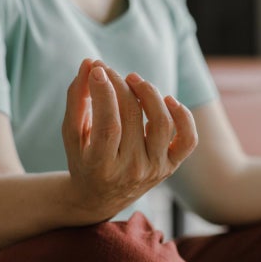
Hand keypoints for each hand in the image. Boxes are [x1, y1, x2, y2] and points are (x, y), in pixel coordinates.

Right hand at [61, 59, 197, 218]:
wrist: (101, 197)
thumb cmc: (83, 158)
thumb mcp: (71, 133)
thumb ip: (76, 99)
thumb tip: (90, 64)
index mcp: (102, 167)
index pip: (108, 125)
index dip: (104, 93)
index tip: (98, 69)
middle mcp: (132, 171)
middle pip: (132, 118)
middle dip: (120, 85)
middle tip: (108, 70)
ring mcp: (155, 169)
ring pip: (162, 124)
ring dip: (149, 94)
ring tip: (133, 79)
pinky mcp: (171, 166)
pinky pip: (188, 139)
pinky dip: (183, 116)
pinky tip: (168, 99)